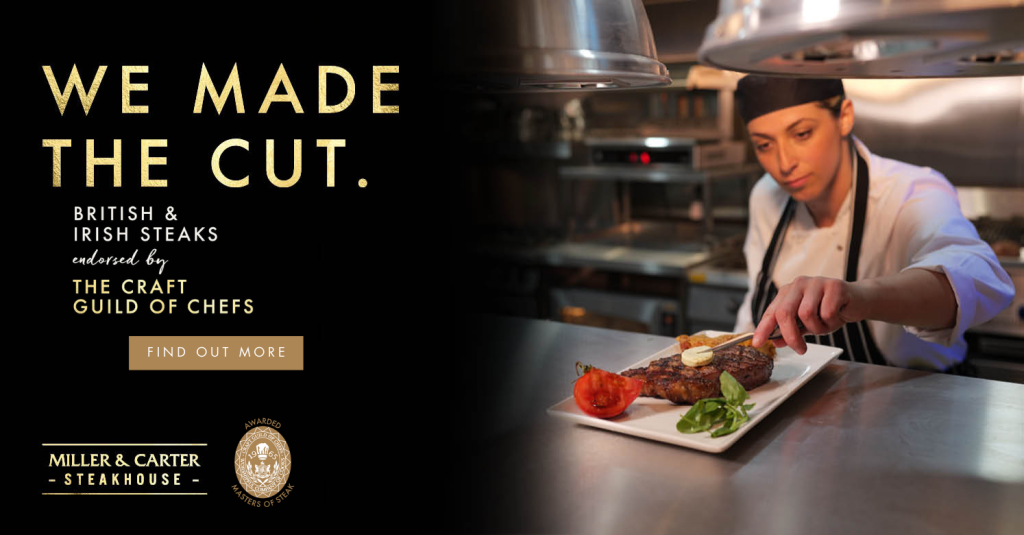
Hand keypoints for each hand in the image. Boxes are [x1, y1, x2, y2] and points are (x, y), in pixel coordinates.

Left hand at [751, 276, 866, 353]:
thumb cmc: (831, 311)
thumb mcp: (808, 324)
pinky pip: (826, 312)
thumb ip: (791, 331)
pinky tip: (837, 316)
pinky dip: (831, 321)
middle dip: (791, 335)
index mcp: (788, 292)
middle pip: (785, 312)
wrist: (859, 301)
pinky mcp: (834, 285)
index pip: (771, 311)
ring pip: (806, 313)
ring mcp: (816, 282)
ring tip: (825, 325)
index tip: (758, 343)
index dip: (763, 328)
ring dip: (817, 328)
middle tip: (800, 349)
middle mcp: (799, 284)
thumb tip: (775, 342)